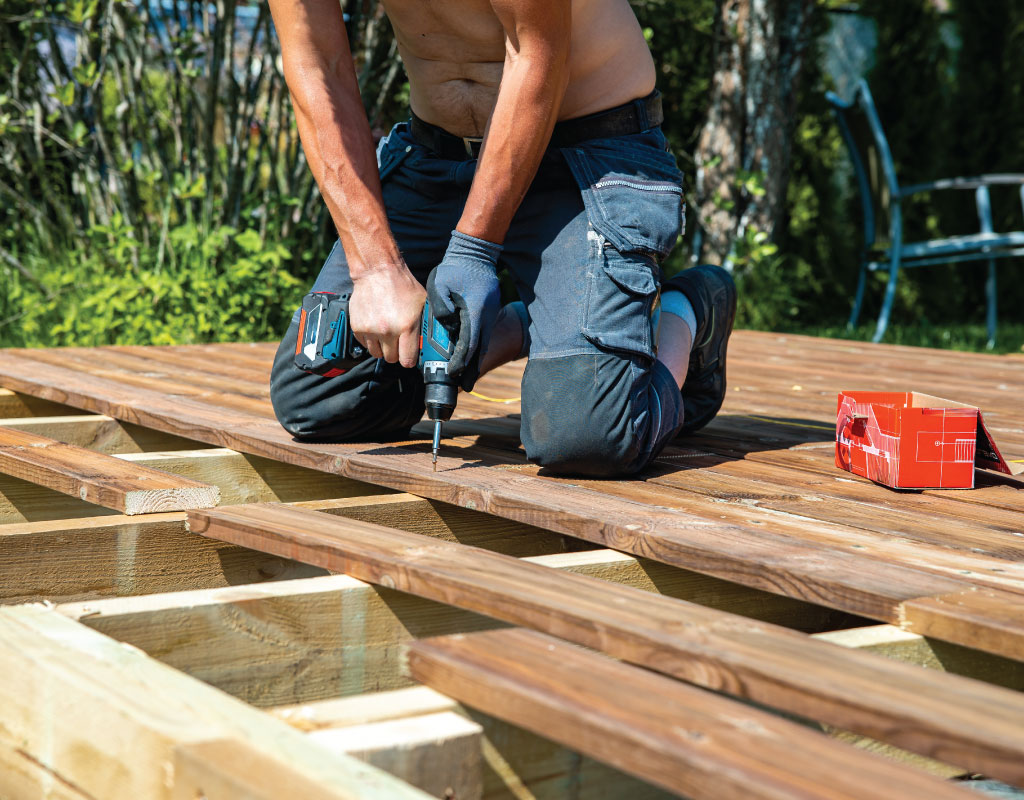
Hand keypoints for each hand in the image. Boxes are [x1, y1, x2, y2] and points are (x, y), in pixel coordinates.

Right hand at [348, 264, 425, 368]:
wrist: (377, 271)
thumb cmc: (401, 285)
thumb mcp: (422, 303)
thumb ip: (426, 323)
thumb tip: (432, 340)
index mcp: (406, 326)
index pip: (407, 360)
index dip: (409, 359)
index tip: (409, 355)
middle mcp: (387, 330)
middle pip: (391, 359)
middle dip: (396, 352)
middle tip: (398, 341)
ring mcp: (370, 330)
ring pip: (377, 354)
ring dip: (382, 348)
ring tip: (386, 333)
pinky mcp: (358, 327)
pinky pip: (365, 345)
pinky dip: (370, 340)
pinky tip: (376, 327)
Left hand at [426, 231, 502, 381]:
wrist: (476, 251)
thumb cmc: (455, 267)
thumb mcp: (440, 285)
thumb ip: (441, 308)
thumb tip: (447, 326)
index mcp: (475, 311)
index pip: (469, 343)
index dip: (461, 361)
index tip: (453, 373)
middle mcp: (486, 316)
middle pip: (480, 349)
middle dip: (472, 368)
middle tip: (464, 385)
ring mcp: (491, 313)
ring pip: (484, 342)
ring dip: (475, 359)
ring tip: (466, 375)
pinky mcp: (490, 311)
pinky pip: (484, 333)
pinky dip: (477, 346)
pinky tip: (469, 353)